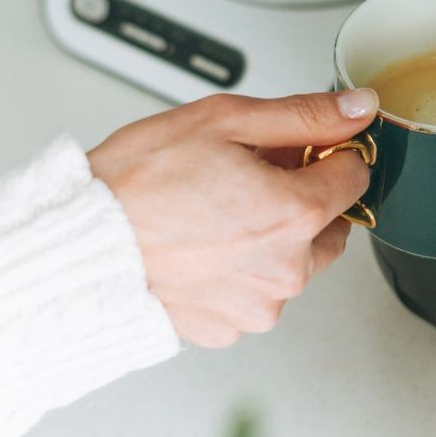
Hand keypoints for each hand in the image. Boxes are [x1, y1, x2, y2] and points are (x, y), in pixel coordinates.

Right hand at [87, 89, 377, 347]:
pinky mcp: (229, 328)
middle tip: (246, 178)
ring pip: (292, 263)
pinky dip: (238, 272)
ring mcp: (258, 306)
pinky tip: (200, 248)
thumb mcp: (224, 121)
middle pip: (329, 225)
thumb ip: (304, 115)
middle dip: (303, 199)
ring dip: (272, 239)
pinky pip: (252, 293)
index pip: (355, 177)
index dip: (328, 154)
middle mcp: (287, 270)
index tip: (298, 150)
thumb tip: (357, 108)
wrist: (77, 245)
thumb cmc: (137, 184)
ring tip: (214, 215)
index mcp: (296, 214)